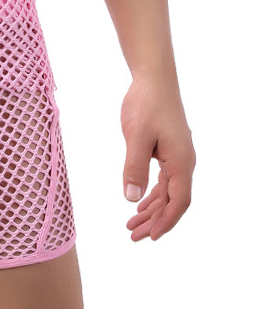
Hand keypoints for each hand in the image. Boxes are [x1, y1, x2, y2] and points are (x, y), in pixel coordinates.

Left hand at [120, 75, 194, 241]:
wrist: (153, 78)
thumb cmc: (146, 104)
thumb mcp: (136, 136)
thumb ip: (134, 167)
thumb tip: (131, 198)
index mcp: (181, 161)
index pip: (178, 201)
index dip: (165, 221)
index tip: (151, 237)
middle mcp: (184, 161)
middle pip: (173, 200)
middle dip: (154, 220)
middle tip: (133, 236)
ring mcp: (177, 155)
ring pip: (167, 190)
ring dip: (151, 208)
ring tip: (132, 224)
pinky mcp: (168, 149)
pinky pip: (164, 178)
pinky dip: (152, 192)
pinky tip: (140, 200)